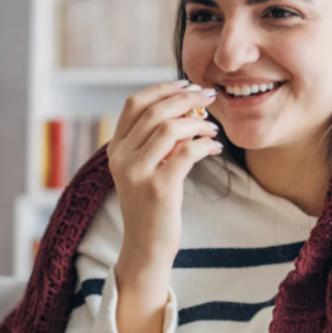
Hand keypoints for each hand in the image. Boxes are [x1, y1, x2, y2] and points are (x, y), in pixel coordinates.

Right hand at [107, 80, 220, 278]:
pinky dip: (205, 144)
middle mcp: (121, 158)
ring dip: (197, 122)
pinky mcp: (158, 189)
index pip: (134, 104)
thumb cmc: (151, 206)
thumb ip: (154, 141)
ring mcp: (137, 173)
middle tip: (209, 97)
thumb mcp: (144, 168)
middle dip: (186, 98)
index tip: (187, 84)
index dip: (162, 89)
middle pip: (154, 111)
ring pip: (169, 128)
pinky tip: (215, 147)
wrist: (145, 247)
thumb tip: (185, 107)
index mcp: (116, 149)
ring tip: (212, 127)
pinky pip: (186, 153)